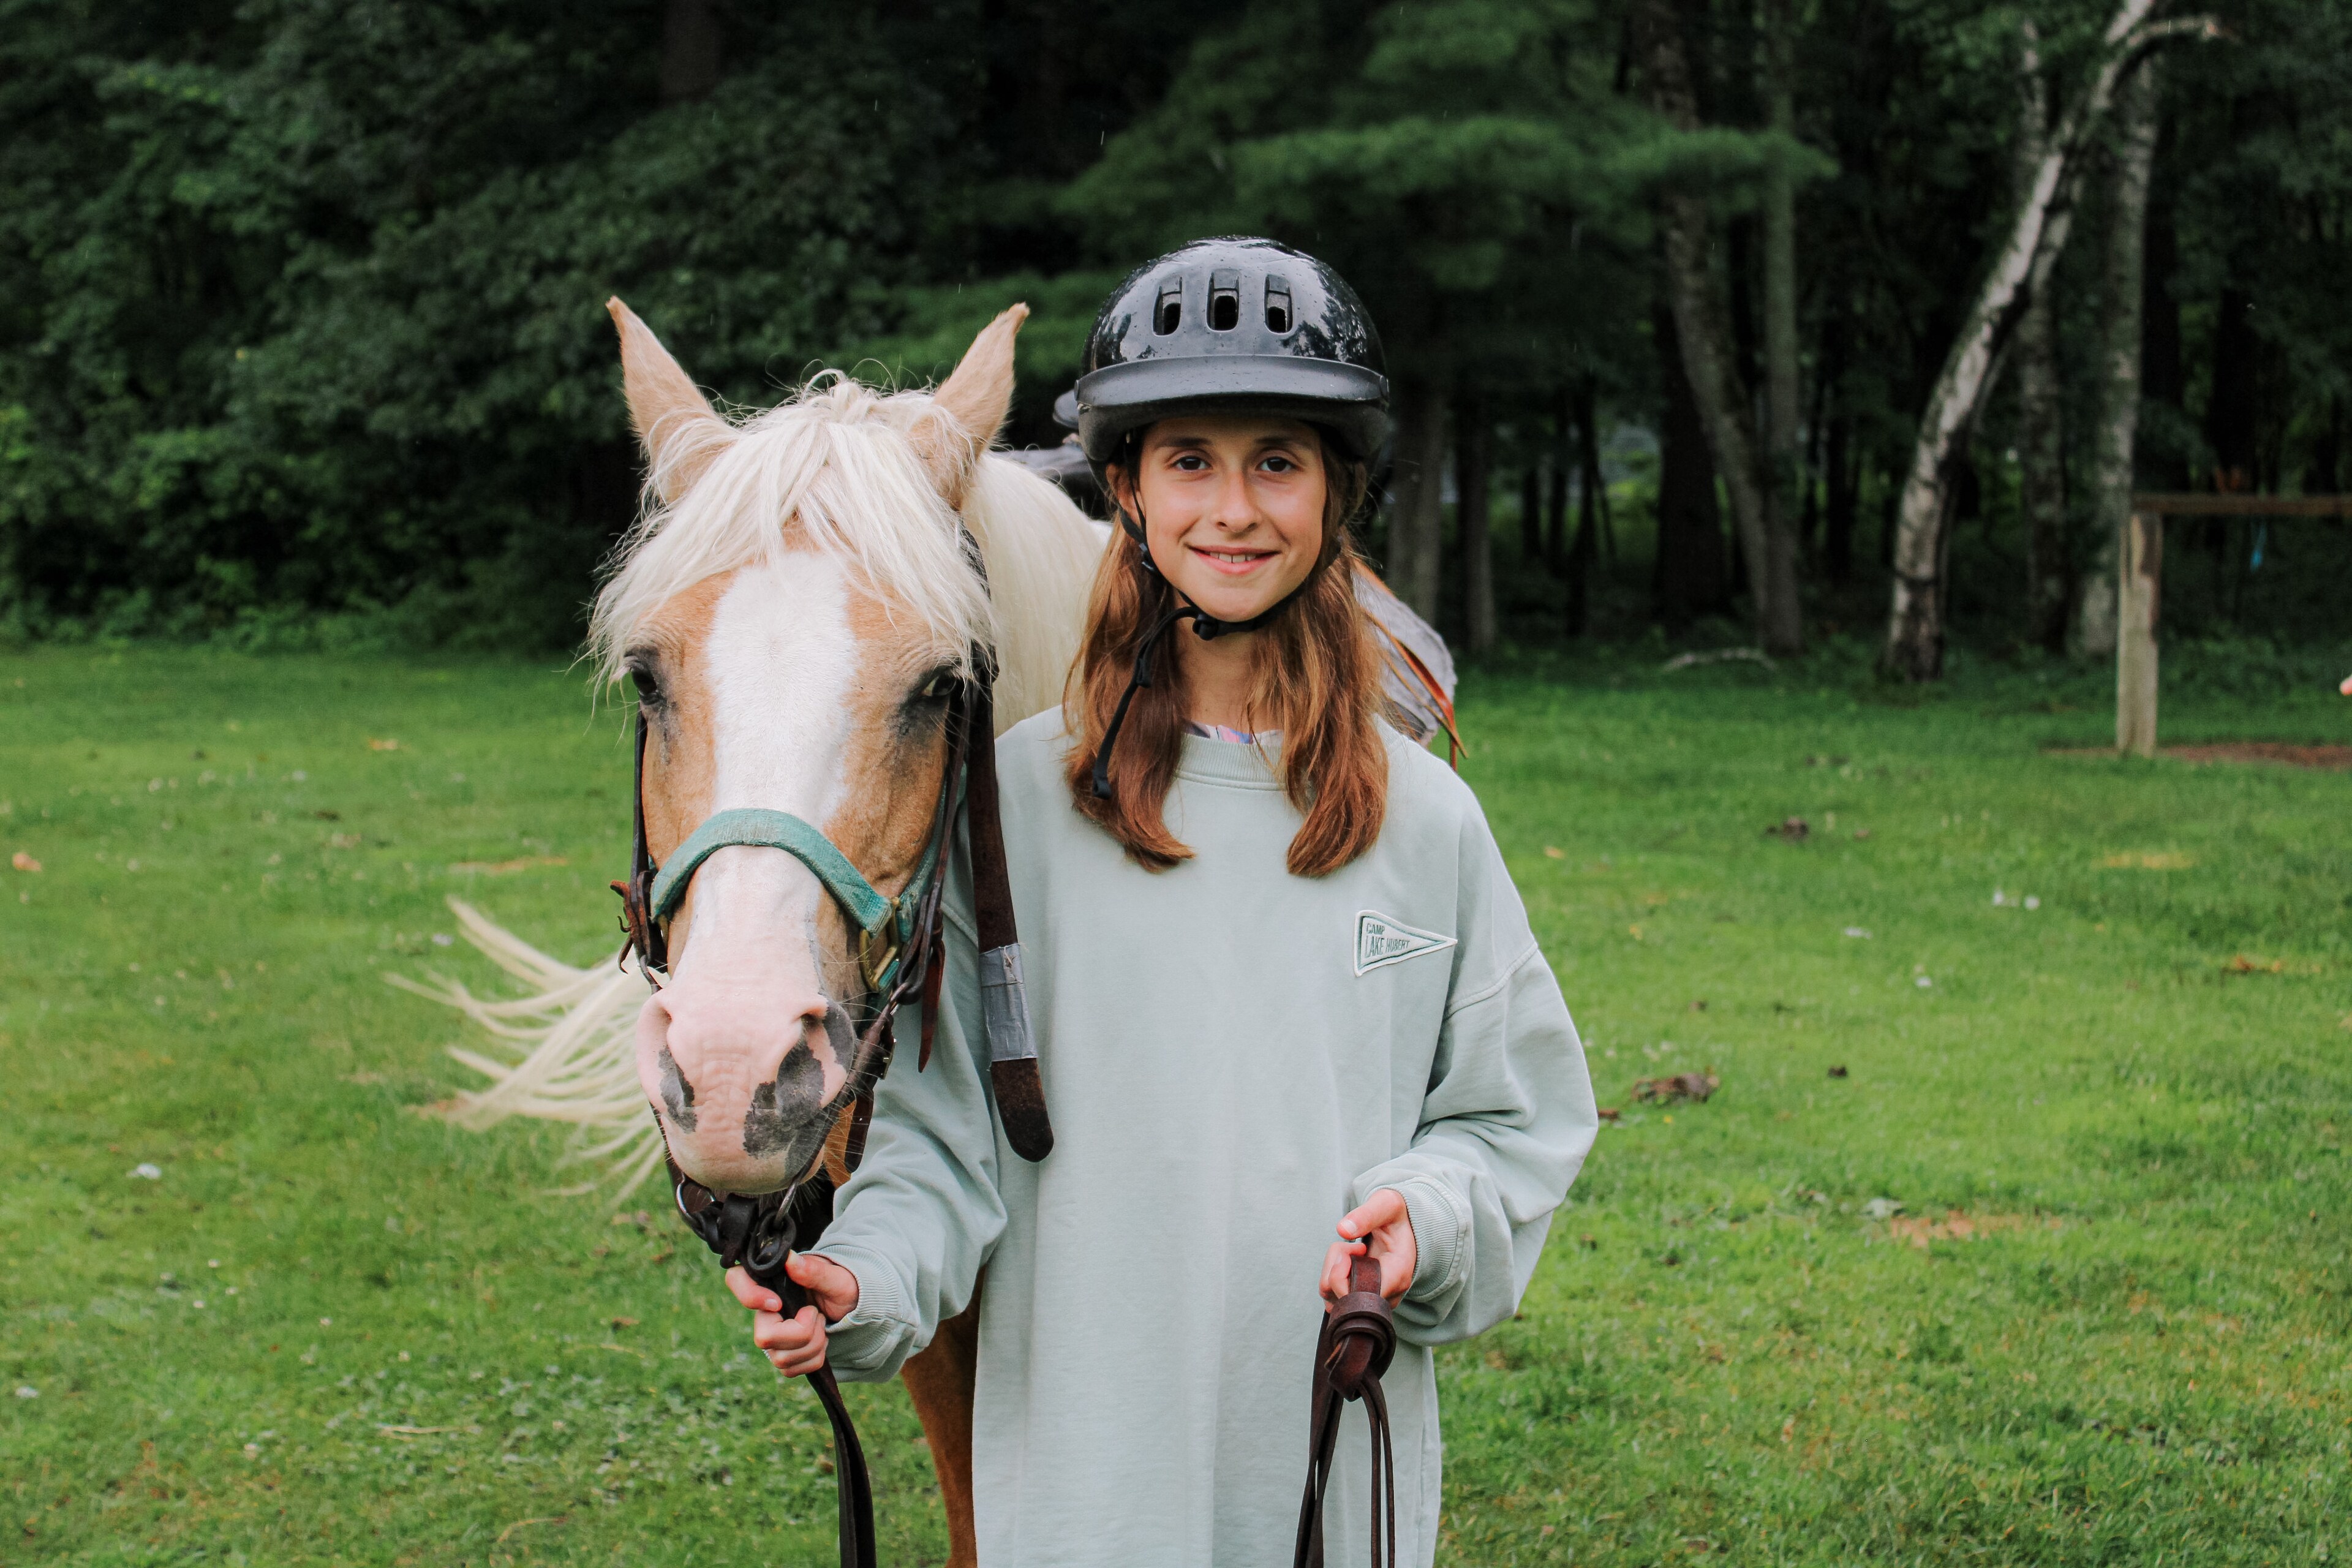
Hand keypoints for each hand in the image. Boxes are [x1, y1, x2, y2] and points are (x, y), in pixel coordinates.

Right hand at [725, 1253, 859, 1376]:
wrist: (849, 1306)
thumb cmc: (840, 1285)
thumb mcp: (834, 1276)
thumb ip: (813, 1270)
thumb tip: (790, 1260)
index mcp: (770, 1280)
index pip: (735, 1281)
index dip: (750, 1296)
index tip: (778, 1303)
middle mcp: (762, 1310)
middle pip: (764, 1337)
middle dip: (802, 1332)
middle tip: (816, 1313)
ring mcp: (769, 1336)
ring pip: (781, 1359)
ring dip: (814, 1344)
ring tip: (821, 1322)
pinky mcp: (780, 1355)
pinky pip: (791, 1370)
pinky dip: (814, 1358)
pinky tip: (820, 1340)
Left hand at [1320, 1188, 1415, 1305]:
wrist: (1400, 1227)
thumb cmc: (1394, 1216)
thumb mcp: (1386, 1205)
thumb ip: (1366, 1215)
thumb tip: (1342, 1230)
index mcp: (1398, 1275)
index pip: (1360, 1297)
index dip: (1342, 1275)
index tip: (1354, 1249)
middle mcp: (1388, 1296)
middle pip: (1343, 1298)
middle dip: (1334, 1267)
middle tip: (1351, 1245)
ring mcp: (1373, 1301)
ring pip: (1333, 1298)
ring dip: (1331, 1269)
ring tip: (1350, 1250)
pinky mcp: (1360, 1300)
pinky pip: (1332, 1296)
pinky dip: (1331, 1275)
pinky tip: (1346, 1260)